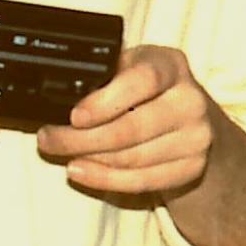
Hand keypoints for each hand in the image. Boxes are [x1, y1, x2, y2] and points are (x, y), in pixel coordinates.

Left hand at [41, 46, 223, 196]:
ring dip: (89, 159)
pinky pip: (142, 181)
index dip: (106, 101)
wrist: (189, 116)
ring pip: (133, 158)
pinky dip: (105, 179)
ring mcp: (196, 137)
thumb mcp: (129, 67)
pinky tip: (82, 172)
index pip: (143, 80)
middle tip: (49, 139)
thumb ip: (104, 77)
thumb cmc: (147, 89)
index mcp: (171, 65)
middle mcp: (190, 100)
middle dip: (81, 138)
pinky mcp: (192, 167)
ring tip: (62, 155)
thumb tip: (57, 98)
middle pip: (133, 127)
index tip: (75, 116)